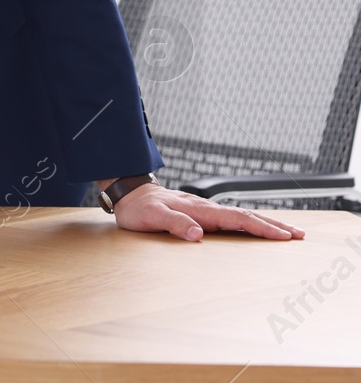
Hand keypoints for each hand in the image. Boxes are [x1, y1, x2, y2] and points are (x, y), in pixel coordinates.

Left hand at [111, 181, 306, 240]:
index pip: (237, 219)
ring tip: (288, 232)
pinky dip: (249, 222)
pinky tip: (257, 226)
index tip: (283, 236)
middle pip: (246, 215)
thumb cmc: (139, 208)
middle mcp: (206, 208)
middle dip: (274, 225)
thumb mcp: (151, 218)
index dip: (260, 227)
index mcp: (199, 210)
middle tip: (299, 235)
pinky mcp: (201, 213)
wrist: (129, 194)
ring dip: (265, 223)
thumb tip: (198, 235)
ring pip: (241, 216)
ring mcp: (205, 209)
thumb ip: (173, 224)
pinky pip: (231, 218)